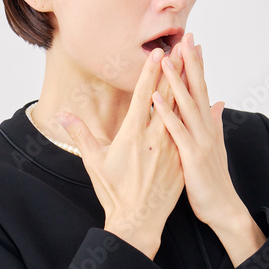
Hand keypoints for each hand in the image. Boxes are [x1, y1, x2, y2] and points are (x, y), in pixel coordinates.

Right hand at [54, 48, 184, 258]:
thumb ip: (81, 135)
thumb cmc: (113, 192)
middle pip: (168, 97)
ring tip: (194, 67)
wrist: (138, 221)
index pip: (143, 96)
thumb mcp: (93, 162)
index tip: (158, 53)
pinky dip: (197, 115)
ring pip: (182, 112)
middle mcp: (155, 139)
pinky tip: (205, 102)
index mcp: (133, 135)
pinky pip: (191, 133)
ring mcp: (171, 149)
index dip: (151, 73)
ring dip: (188, 87)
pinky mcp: (182, 160)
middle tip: (183, 47)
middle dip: (175, 70)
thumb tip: (62, 116)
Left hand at [151, 33, 242, 230]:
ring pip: (187, 105)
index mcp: (208, 126)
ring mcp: (200, 141)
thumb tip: (218, 103)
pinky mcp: (192, 156)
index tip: (193, 43)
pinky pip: (176, 130)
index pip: (202, 89)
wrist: (223, 209)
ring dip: (176, 80)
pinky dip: (167, 112)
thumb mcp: (215, 147)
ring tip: (166, 57)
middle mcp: (206, 128)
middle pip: (197, 89)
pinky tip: (156, 96)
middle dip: (191, 63)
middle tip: (185, 36)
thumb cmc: (214, 181)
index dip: (198, 66)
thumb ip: (215, 123)